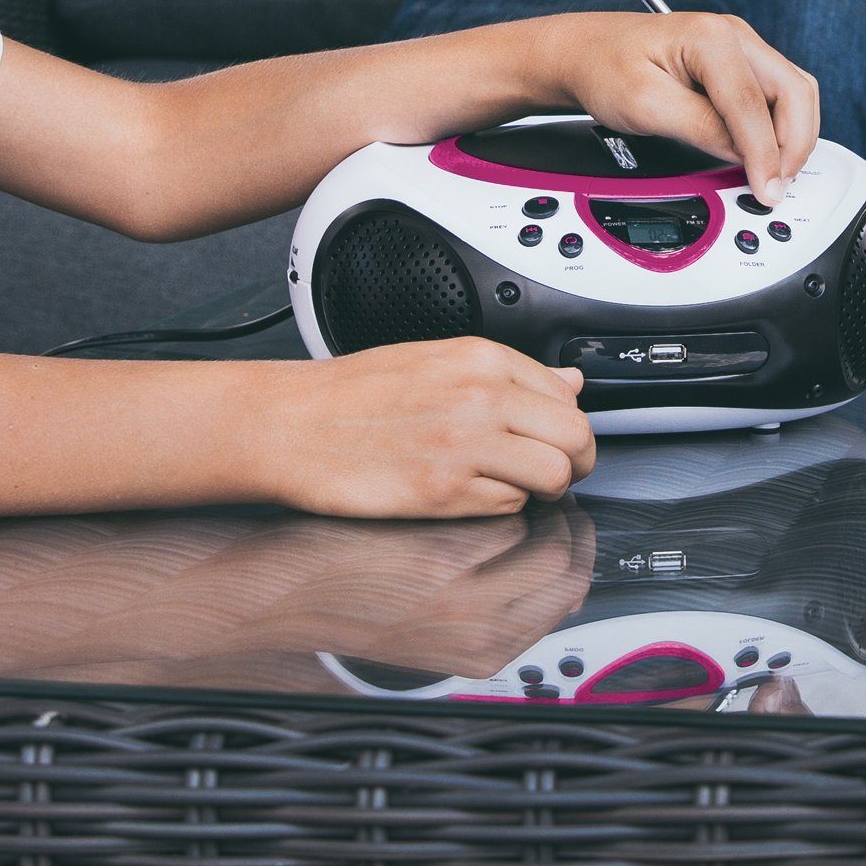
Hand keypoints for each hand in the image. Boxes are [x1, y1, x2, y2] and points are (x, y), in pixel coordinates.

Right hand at [243, 340, 595, 517]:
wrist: (289, 425)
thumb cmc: (350, 395)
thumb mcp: (435, 360)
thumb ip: (508, 374)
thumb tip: (569, 381)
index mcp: (480, 358)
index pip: (567, 394)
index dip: (566, 423)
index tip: (552, 437)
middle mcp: (480, 396)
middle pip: (576, 437)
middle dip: (574, 460)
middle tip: (552, 471)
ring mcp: (464, 445)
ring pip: (554, 476)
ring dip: (542, 489)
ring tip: (509, 486)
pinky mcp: (444, 491)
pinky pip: (509, 507)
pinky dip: (499, 508)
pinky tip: (467, 495)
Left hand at [537, 10, 818, 194]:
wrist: (584, 52)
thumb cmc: (603, 68)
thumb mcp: (645, 106)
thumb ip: (700, 128)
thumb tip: (743, 155)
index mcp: (711, 37)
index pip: (754, 104)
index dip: (765, 154)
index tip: (766, 190)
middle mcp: (734, 34)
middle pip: (795, 91)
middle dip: (794, 144)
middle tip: (778, 185)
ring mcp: (740, 45)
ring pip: (794, 92)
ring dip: (792, 135)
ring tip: (773, 173)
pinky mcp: (738, 61)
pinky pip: (778, 94)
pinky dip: (779, 126)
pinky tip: (763, 152)